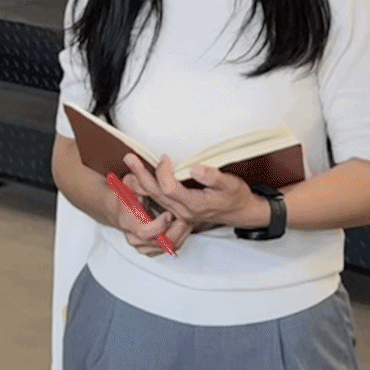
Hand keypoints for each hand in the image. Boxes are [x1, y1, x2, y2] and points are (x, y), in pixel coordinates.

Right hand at [102, 167, 185, 256]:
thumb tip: (147, 178)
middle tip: (185, 218)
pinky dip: (178, 238)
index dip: (159, 226)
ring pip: (167, 247)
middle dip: (175, 231)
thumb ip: (139, 180)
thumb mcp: (129, 183)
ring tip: (187, 220)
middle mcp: (134, 238)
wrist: (117, 209)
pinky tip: (183, 227)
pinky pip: (169, 249)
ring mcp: (142, 246)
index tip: (170, 214)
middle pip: (160, 243)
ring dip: (180, 234)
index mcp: (127, 222)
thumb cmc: (124, 195)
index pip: (145, 232)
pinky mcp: (150, 250)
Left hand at [125, 154, 269, 231]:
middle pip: (156, 193)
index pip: (169, 188)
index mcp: (194, 205)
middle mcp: (183, 211)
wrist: (240, 212)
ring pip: (154, 197)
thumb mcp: (231, 184)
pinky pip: (157, 200)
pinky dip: (146, 189)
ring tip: (129, 165)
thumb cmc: (236, 197)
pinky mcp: (178, 209)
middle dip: (141, 174)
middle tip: (129, 158)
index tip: (165, 157)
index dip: (164, 172)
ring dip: (140, 181)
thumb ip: (213, 177)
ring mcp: (179, 212)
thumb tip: (195, 169)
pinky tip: (138, 178)